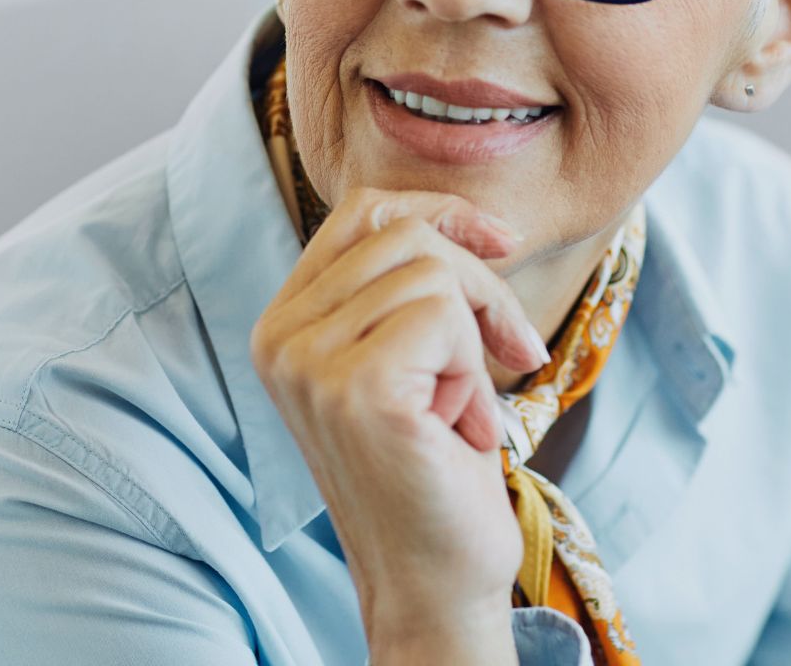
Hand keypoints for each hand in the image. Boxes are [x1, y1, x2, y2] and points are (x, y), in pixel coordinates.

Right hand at [249, 186, 549, 649]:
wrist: (435, 580)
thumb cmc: (433, 463)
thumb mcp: (408, 353)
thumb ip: (402, 285)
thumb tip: (465, 220)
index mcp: (284, 321)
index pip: (360, 210)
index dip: (439, 211)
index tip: (502, 240)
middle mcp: (280, 335)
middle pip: (403, 232)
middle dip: (479, 284)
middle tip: (510, 352)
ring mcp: (308, 360)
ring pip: (431, 270)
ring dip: (475, 337)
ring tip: (463, 406)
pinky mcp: (354, 387)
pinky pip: (444, 314)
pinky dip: (474, 367)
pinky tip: (462, 427)